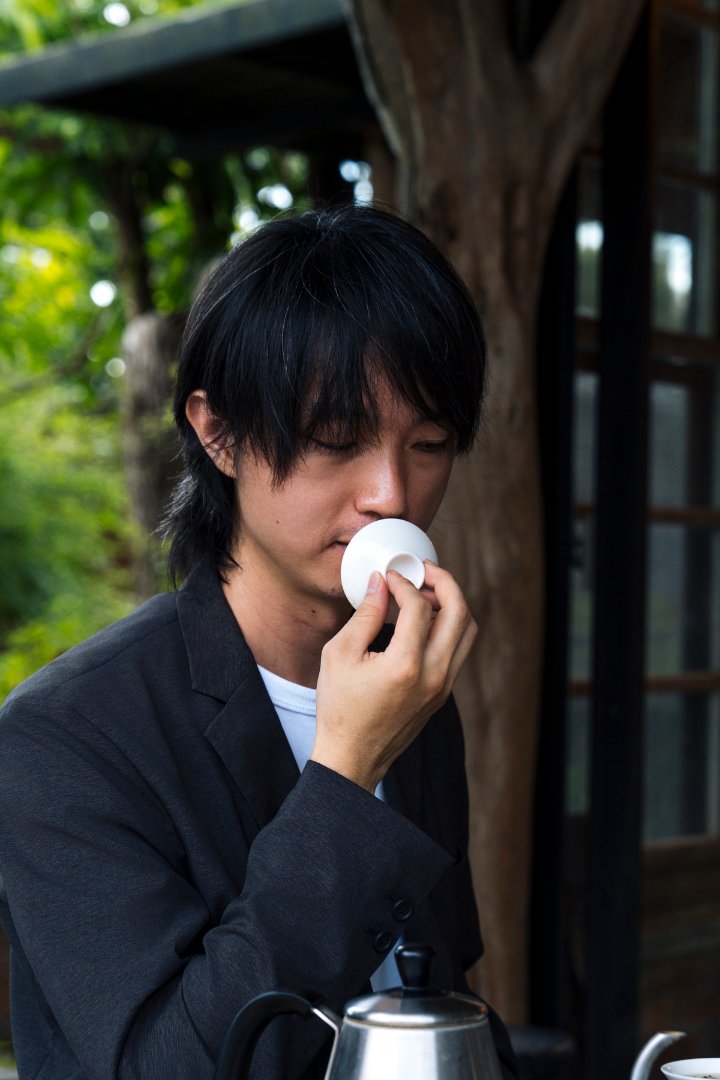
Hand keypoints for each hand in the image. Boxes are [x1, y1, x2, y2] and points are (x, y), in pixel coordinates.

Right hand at [311, 563, 476, 791]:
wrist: (352, 757)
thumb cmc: (340, 709)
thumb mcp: (339, 655)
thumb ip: (365, 615)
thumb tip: (381, 583)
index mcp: (405, 665)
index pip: (419, 606)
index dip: (404, 582)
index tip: (389, 576)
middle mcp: (433, 675)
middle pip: (460, 612)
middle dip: (444, 582)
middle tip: (422, 571)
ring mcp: (443, 686)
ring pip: (467, 631)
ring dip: (452, 604)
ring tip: (425, 593)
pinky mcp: (443, 693)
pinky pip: (459, 649)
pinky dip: (448, 626)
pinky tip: (423, 620)